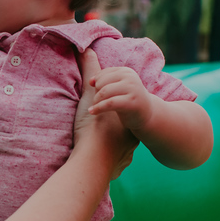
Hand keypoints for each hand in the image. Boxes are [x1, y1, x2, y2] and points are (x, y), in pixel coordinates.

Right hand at [74, 50, 137, 179]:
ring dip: (111, 148)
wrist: (91, 163)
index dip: (114, 108)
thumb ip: (90, 73)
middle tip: (99, 127)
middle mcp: (131, 142)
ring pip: (120, 150)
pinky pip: (113, 164)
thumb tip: (88, 49)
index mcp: (128, 123)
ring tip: (96, 144)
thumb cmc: (92, 129)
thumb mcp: (89, 98)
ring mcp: (124, 158)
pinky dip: (106, 161)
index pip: (125, 112)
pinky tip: (97, 160)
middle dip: (115, 130)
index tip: (105, 111)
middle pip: (124, 132)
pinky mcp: (115, 171)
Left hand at [87, 66, 152, 132]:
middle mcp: (130, 78)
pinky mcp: (131, 103)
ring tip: (94, 107)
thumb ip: (104, 81)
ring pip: (105, 92)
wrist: (146, 114)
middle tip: (96, 102)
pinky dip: (98, 108)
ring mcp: (133, 89)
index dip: (96, 83)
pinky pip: (109, 103)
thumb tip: (90, 81)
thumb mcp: (117, 87)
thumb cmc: (128, 100)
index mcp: (126, 71)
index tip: (95, 92)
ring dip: (96, 101)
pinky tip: (92, 112)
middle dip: (96, 92)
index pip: (103, 74)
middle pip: (102, 82)